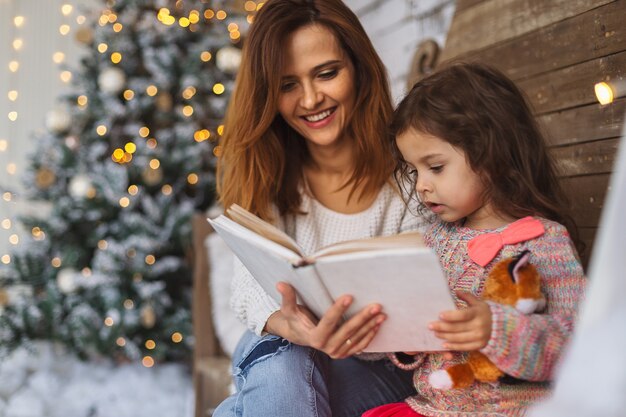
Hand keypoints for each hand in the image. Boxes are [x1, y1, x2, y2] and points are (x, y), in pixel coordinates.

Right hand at [265, 282, 385, 358]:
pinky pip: (360, 346)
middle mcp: (326, 348)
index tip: (349, 296)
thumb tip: (280, 283)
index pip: (328, 322)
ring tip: (381, 313)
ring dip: (370, 326)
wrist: (300, 336)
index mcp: (314, 337)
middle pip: (347, 332)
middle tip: (376, 305)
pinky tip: (378, 324)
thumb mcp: (289, 310)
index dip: (338, 310)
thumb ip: (288, 297)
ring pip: (356, 339)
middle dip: (362, 318)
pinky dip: (370, 336)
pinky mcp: (344, 353)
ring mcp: (336, 352)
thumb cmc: (295, 319)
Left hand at [429, 291, 491, 350]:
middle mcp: (479, 325)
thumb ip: (467, 296)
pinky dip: (453, 346)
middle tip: (430, 326)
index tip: (440, 315)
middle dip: (442, 327)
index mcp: (478, 313)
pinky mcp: (479, 345)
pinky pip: (464, 347)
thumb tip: (456, 291)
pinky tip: (444, 344)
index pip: (463, 315)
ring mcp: (479, 337)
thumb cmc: (483, 312)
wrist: (500, 327)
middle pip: (457, 328)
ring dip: (445, 336)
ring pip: (458, 338)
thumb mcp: (478, 302)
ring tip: (435, 333)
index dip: (451, 316)